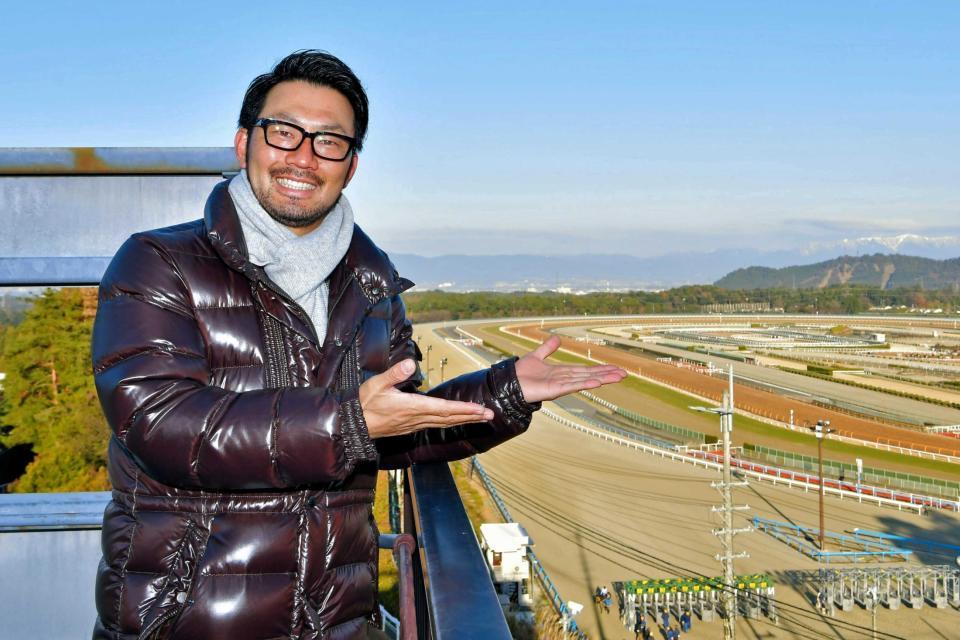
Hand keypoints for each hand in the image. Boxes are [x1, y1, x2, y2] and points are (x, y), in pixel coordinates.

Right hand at [359, 359, 493, 437]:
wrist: (354, 425)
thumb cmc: (365, 403)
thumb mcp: (376, 384)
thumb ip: (394, 374)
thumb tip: (408, 362)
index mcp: (412, 407)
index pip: (444, 408)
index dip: (463, 409)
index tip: (480, 409)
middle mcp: (417, 418)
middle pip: (449, 418)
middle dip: (471, 416)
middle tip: (490, 415)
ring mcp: (415, 424)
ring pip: (444, 423)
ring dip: (463, 420)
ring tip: (479, 418)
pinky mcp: (411, 426)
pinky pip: (436, 425)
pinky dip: (450, 422)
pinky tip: (455, 420)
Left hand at [514, 335, 625, 402]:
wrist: (509, 383)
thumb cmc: (521, 374)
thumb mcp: (536, 356)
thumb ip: (547, 348)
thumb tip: (557, 338)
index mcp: (562, 372)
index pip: (585, 370)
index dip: (600, 369)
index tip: (614, 368)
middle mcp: (564, 379)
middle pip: (589, 375)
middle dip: (606, 374)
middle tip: (624, 374)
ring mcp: (560, 385)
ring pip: (585, 380)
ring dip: (602, 379)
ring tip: (618, 377)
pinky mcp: (554, 391)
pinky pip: (572, 386)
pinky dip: (584, 384)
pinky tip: (596, 383)